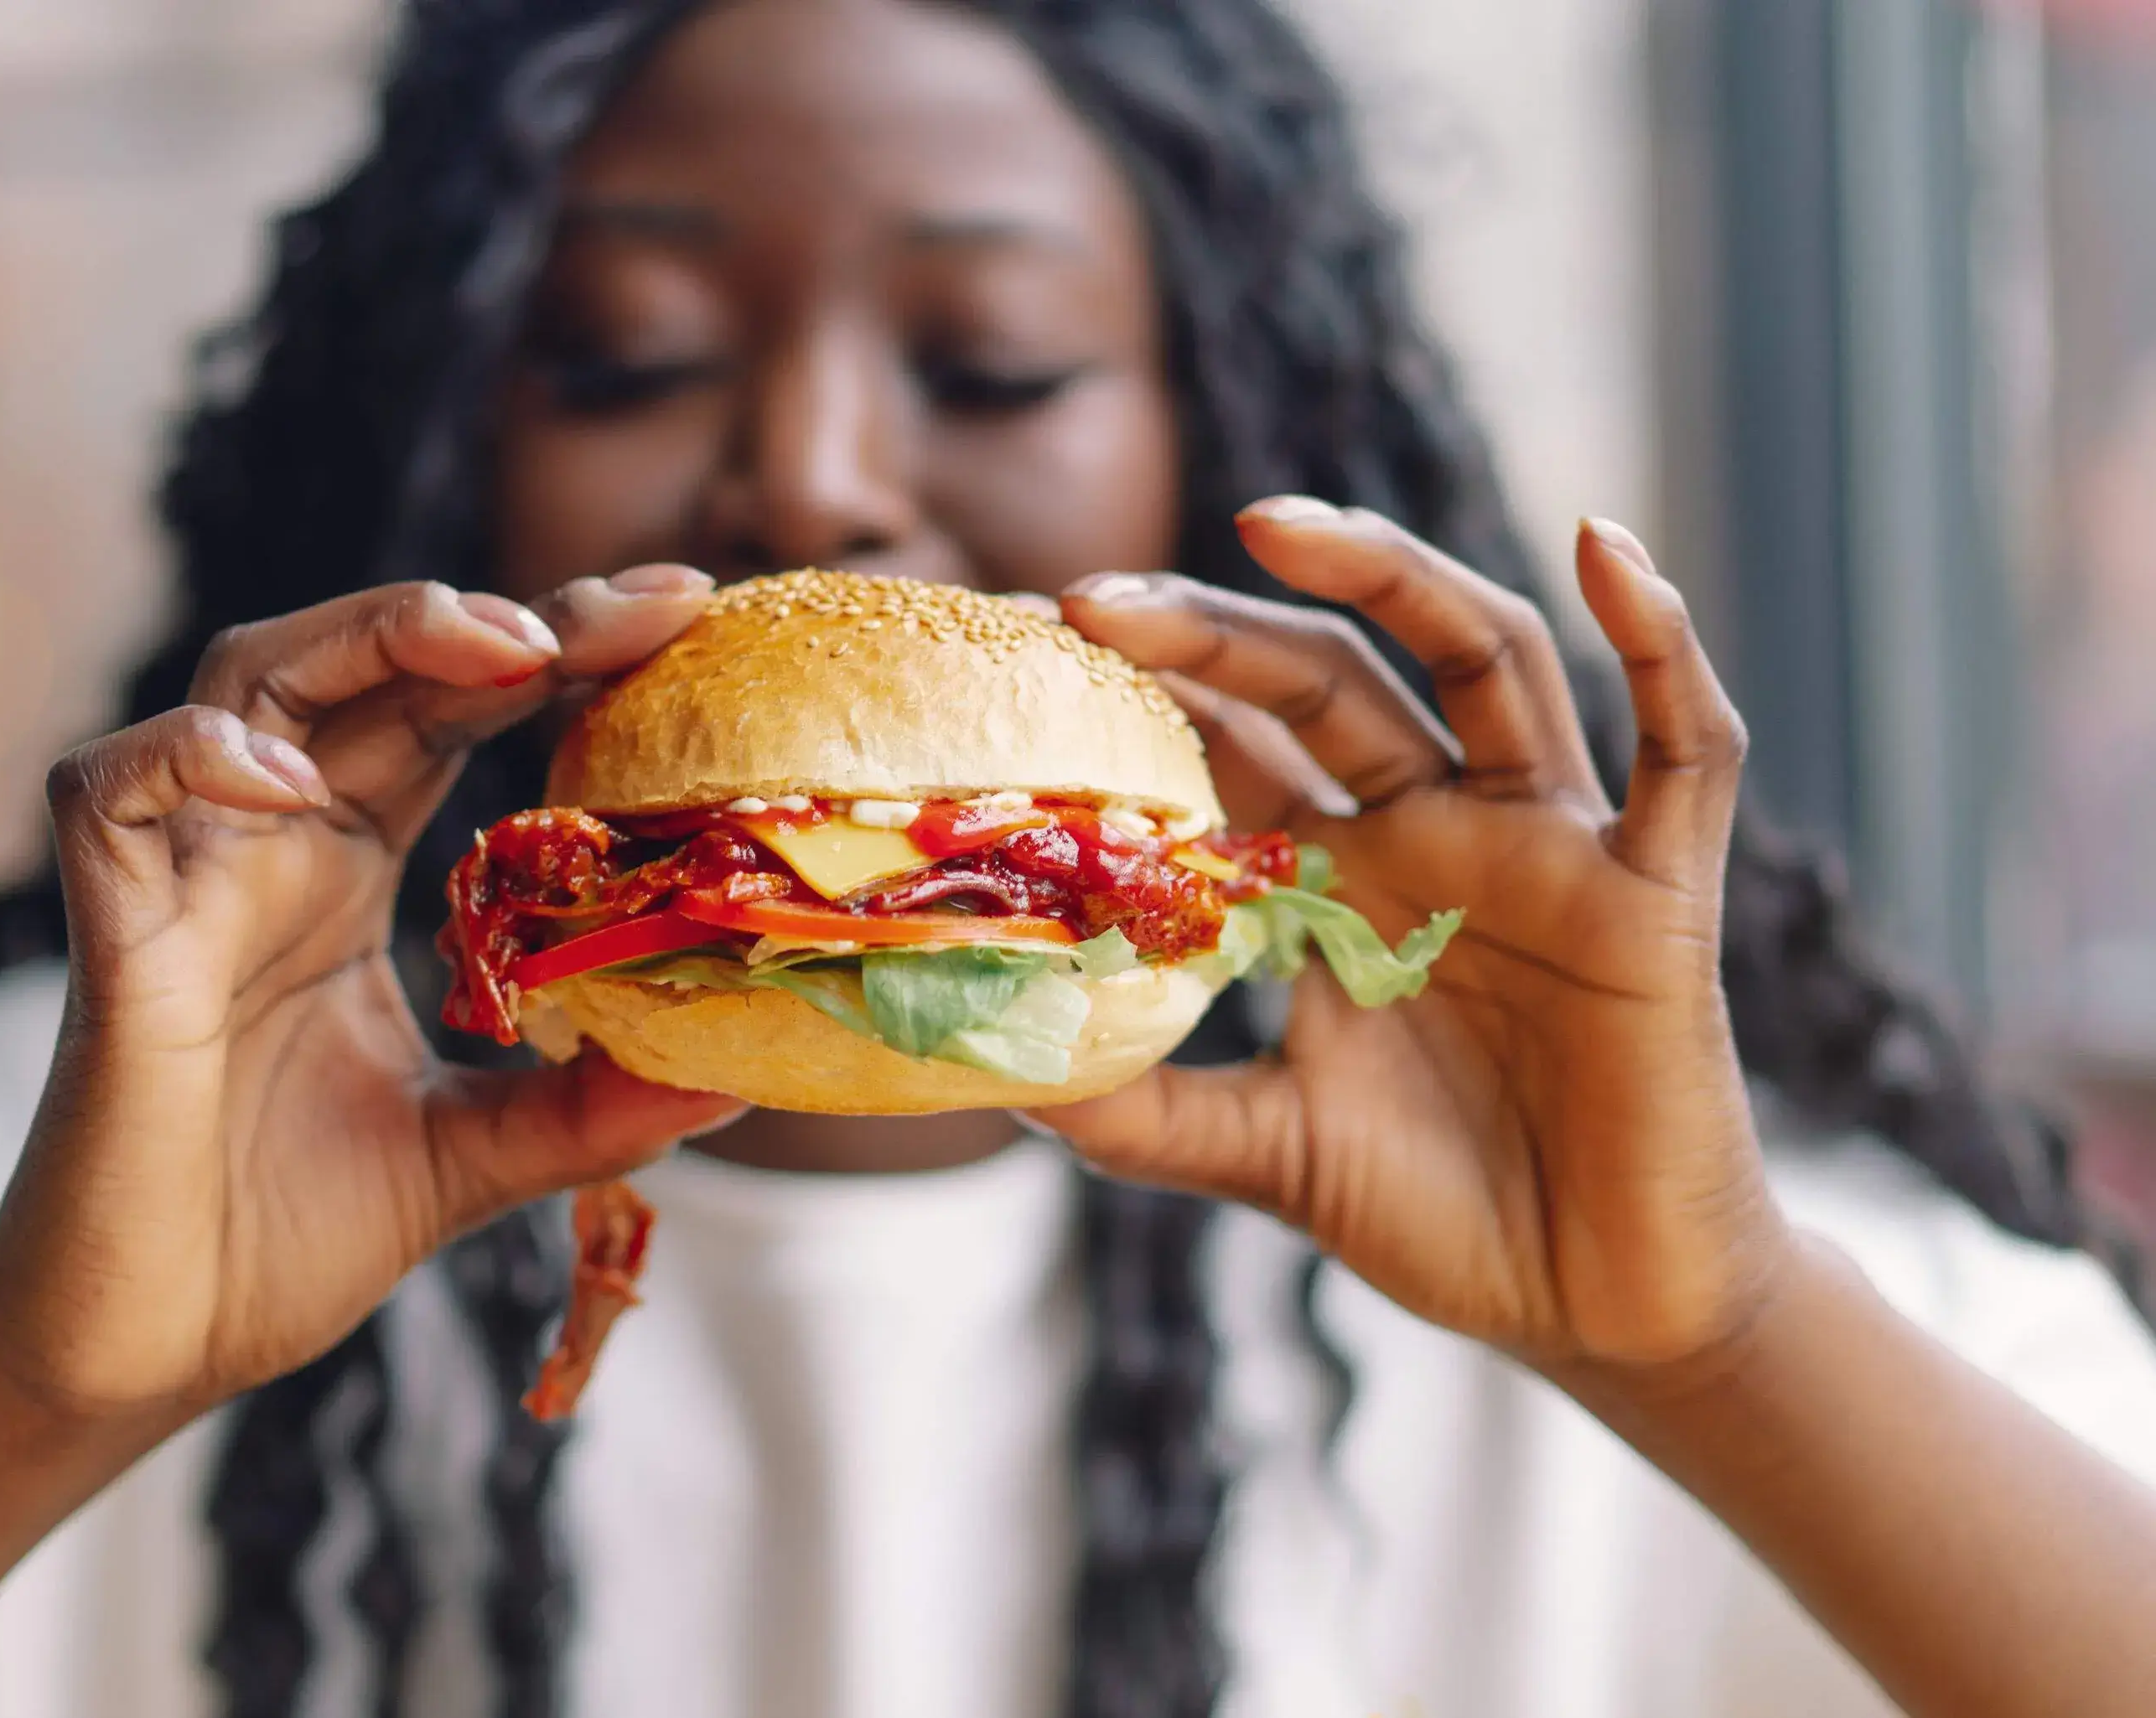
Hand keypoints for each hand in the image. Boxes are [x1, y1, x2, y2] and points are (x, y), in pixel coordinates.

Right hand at [0, 567, 745, 1425]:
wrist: (144, 1352)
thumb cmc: (281, 1241)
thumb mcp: (477, 1158)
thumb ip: (589, 1107)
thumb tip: (742, 1071)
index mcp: (350, 874)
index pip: (455, 714)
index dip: (557, 650)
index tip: (682, 611)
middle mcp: (274, 849)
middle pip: (370, 664)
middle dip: (500, 616)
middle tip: (633, 609)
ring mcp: (188, 881)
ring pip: (247, 680)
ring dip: (369, 636)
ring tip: (499, 647)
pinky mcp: (113, 939)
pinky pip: (110, 793)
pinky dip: (192, 758)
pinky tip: (296, 783)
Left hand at [1037, 500, 1791, 1373]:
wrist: (1599, 1305)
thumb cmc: (1445, 1214)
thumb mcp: (1269, 1154)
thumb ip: (1148, 1115)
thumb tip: (1004, 1077)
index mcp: (1340, 879)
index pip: (1234, 742)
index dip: (1145, 688)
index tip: (1028, 645)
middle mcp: (1438, 831)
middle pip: (1329, 679)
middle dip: (1217, 627)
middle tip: (1098, 600)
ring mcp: (1550, 848)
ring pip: (1486, 659)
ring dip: (1393, 577)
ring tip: (1277, 526)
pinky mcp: (1657, 893)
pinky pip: (1685, 746)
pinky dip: (1660, 641)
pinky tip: (1604, 546)